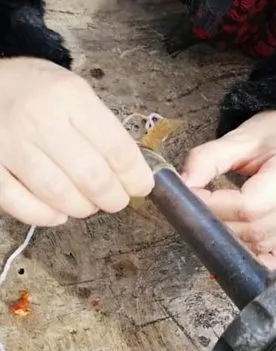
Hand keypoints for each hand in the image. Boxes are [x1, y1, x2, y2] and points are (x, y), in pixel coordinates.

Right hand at [0, 58, 153, 225]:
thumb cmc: (33, 89)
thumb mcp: (73, 91)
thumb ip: (101, 126)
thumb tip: (130, 171)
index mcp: (70, 97)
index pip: (118, 150)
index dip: (136, 177)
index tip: (141, 186)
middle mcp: (39, 119)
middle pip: (92, 177)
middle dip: (113, 198)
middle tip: (115, 200)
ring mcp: (9, 143)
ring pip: (59, 194)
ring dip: (82, 208)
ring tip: (87, 204)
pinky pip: (19, 202)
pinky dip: (44, 215)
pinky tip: (57, 213)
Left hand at [180, 110, 275, 268]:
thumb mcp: (241, 137)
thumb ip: (208, 158)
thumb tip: (182, 185)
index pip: (250, 205)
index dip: (215, 207)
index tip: (191, 199)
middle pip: (255, 228)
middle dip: (218, 224)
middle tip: (196, 213)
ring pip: (262, 245)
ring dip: (231, 240)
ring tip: (212, 224)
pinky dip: (254, 257)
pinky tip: (235, 250)